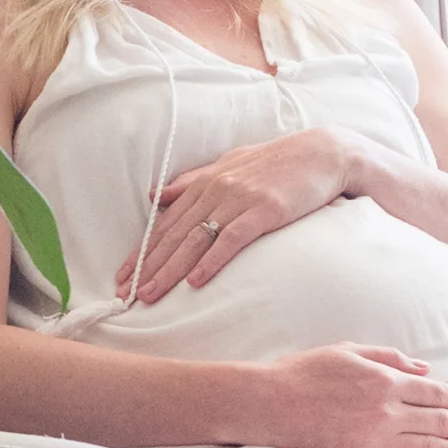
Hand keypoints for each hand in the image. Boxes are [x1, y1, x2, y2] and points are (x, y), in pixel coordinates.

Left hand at [121, 129, 365, 305]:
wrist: (325, 153)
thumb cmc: (278, 162)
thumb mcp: (230, 164)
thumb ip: (192, 181)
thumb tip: (155, 196)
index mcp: (206, 182)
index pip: (166, 223)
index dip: (141, 251)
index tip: (122, 275)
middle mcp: (217, 190)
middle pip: (174, 235)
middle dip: (147, 267)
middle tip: (125, 293)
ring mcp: (240, 200)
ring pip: (195, 240)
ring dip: (169, 270)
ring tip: (149, 294)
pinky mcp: (265, 211)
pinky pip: (232, 239)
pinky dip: (211, 261)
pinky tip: (195, 281)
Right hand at [261, 345, 447, 447]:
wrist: (268, 403)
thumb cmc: (302, 373)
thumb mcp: (347, 351)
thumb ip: (388, 357)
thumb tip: (423, 369)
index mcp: (384, 379)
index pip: (435, 392)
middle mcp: (385, 408)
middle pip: (439, 418)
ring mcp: (374, 435)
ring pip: (428, 441)